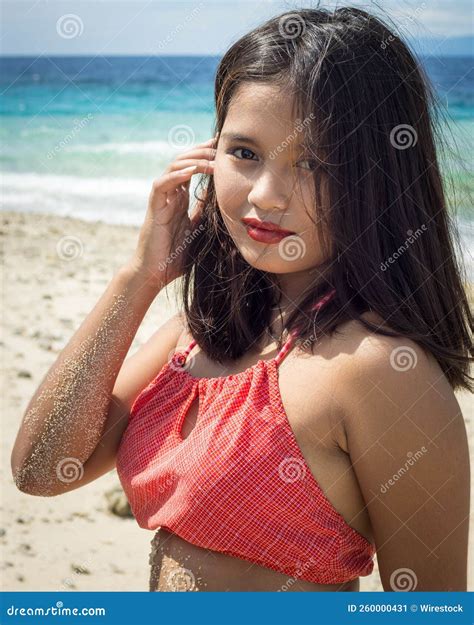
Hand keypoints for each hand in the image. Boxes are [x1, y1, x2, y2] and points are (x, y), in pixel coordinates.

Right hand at [126, 135, 216, 289]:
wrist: (155, 274)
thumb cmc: (174, 256)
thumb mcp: (197, 230)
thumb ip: (203, 212)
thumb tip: (217, 197)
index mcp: (179, 199)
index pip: (192, 168)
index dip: (205, 155)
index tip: (222, 146)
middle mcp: (169, 195)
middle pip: (183, 162)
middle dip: (201, 151)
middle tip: (219, 145)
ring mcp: (160, 201)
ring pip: (172, 168)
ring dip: (192, 160)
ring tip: (211, 158)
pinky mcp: (154, 209)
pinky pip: (161, 185)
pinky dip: (175, 175)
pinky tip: (191, 171)